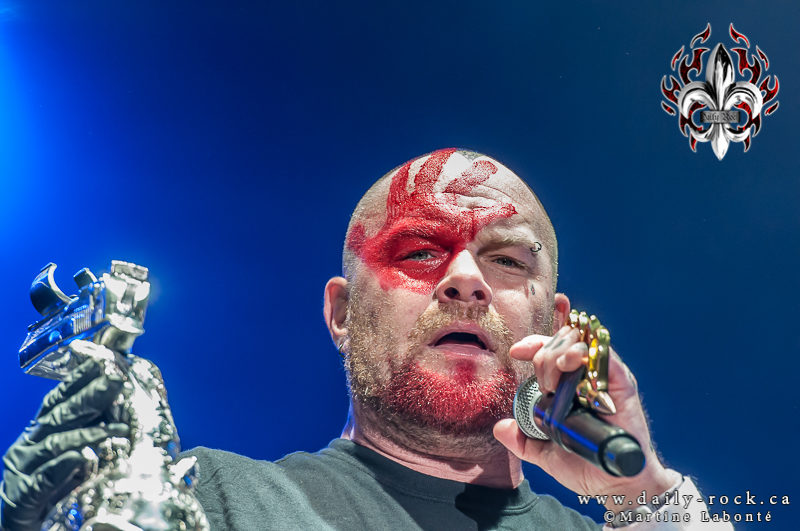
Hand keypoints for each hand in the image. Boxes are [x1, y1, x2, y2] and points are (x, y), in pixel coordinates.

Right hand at [1, 353, 128, 529]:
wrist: (20, 527)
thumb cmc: (50, 490)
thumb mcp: (72, 456)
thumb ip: (88, 433)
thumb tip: (123, 412)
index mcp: (40, 432)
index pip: (59, 399)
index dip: (79, 379)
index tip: (102, 361)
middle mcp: (29, 445)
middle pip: (60, 414)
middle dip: (90, 395)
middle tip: (115, 381)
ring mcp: (23, 469)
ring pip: (56, 443)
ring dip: (90, 434)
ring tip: (118, 428)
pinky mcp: (22, 495)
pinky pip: (45, 477)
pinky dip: (65, 465)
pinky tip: (83, 457)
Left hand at [493, 326, 679, 507]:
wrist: (614, 485)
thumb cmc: (586, 466)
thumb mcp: (546, 454)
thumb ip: (523, 441)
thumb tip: (500, 428)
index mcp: (570, 386)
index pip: (551, 350)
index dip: (533, 345)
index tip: (516, 352)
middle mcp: (588, 377)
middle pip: (561, 342)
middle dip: (543, 356)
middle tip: (544, 385)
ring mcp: (605, 379)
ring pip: (578, 343)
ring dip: (558, 354)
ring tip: (552, 381)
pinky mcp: (622, 384)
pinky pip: (605, 355)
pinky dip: (583, 353)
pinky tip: (567, 364)